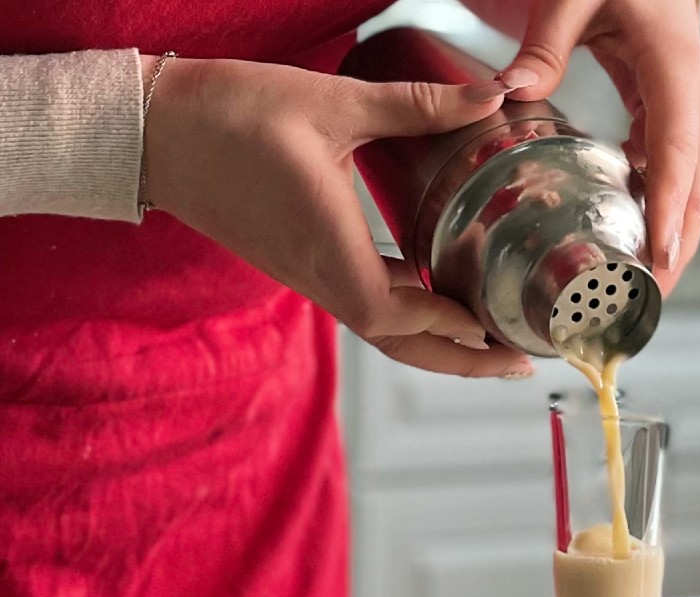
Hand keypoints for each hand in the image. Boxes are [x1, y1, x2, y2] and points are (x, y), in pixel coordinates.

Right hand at [141, 56, 533, 376]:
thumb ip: (415, 106)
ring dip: (436, 343)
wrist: (155, 132)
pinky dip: (405, 312)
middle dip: (459, 361)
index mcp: (327, 247)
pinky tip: (435, 297)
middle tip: (514, 365)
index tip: (497, 333)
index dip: (449, 328)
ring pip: (382, 329)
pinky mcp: (302, 262)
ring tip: (488, 342)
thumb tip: (488, 99)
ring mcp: (308, 274)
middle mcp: (319, 275)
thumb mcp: (331, 105)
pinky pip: (362, 303)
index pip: (397, 316)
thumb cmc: (231, 116)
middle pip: (398, 344)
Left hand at [491, 0, 699, 295]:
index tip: (658, 258)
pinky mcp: (673, 128)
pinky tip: (628, 251)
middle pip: (695, 188)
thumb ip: (543, 44)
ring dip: (669, 246)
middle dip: (674, 251)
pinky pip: (672, 184)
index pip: (677, 148)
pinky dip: (656, 222)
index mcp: (674, 67)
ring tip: (633, 294)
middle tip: (641, 304)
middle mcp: (694, 99)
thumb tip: (505, 92)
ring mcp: (689, 117)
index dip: (669, 207)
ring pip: (690, 194)